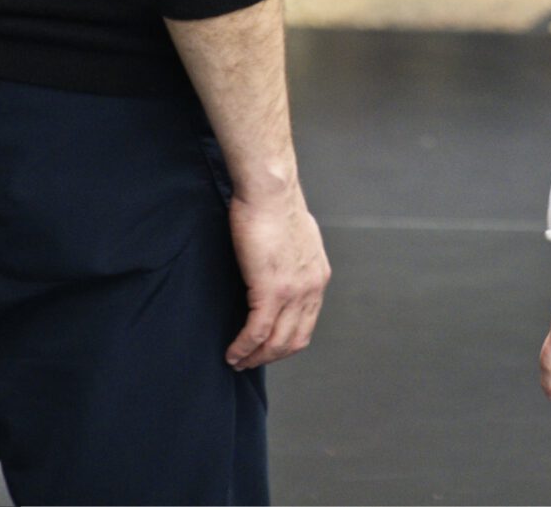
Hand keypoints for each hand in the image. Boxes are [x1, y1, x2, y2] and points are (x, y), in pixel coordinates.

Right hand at [223, 192, 330, 370]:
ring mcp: (293, 291)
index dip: (285, 342)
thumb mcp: (297, 237)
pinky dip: (244, 347)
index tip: (266, 348)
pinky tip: (232, 352)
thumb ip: (293, 258)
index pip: (306, 323)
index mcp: (318, 276)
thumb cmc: (275, 204)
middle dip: (270, 356)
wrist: (270, 190)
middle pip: (294, 339)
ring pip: (276, 341)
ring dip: (255, 357)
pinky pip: (257, 332)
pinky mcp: (271, 290)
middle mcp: (312, 288)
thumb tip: (281, 265)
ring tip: (237, 361)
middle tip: (249, 362)